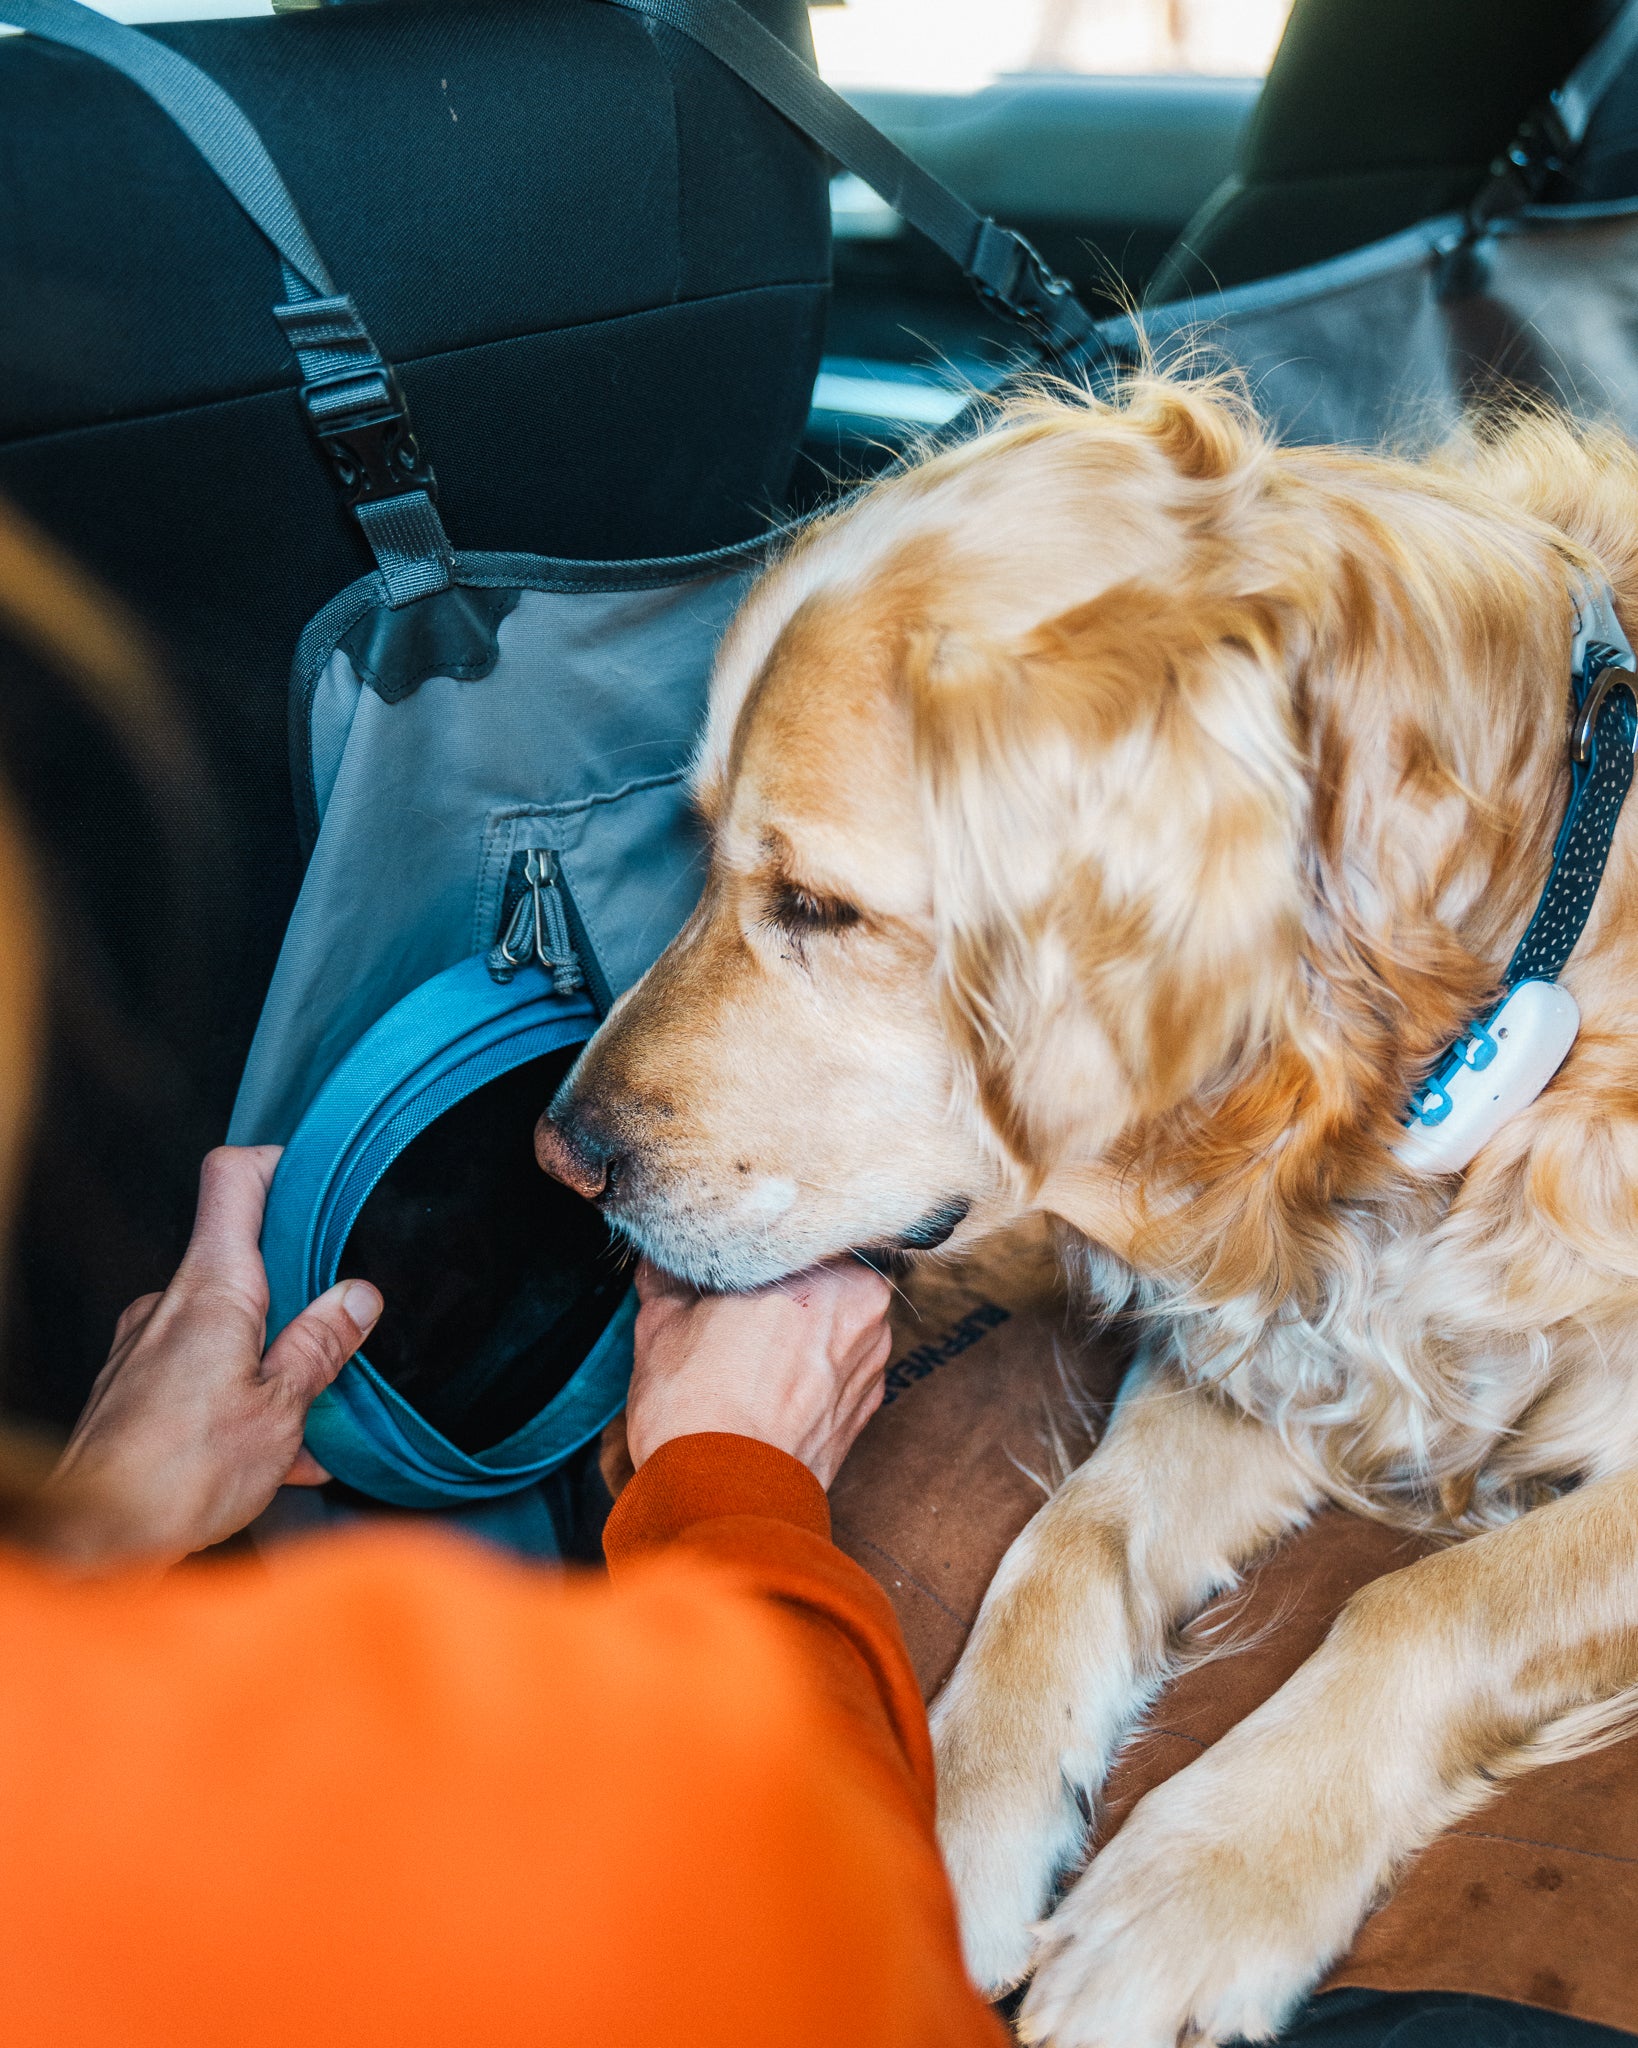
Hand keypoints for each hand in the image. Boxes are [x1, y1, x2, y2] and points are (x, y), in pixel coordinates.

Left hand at [44, 1146, 381, 1571]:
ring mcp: (145, 1346)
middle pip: (242, 1257)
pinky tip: (275, 1458)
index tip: (322, 1179)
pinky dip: (239, 1400)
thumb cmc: (177, 1477)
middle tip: (340, 1332)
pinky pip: (199, 1371)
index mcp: (212, 1289)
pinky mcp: (133, 1390)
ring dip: (271, 1360)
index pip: (234, 1178)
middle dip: (298, 1293)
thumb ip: (320, 1347)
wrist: (89, 1544)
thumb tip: (358, 1297)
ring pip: (225, 1325)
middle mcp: (170, 1305)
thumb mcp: (280, 1411)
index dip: (279, 1164)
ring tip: (311, 1421)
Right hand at [626, 1258, 891, 1486]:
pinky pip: (843, 1368)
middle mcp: (865, 1307)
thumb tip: (661, 1256)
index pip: (798, 1231)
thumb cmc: (696, 1404)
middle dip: (785, 1287)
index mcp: (825, 1267)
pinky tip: (773, 1385)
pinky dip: (815, 1371)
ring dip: (806, 1328)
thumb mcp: (663, 1321)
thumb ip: (669, 1275)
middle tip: (736, 1306)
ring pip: (838, 1321)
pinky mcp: (868, 1406)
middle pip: (824, 1274)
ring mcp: (873, 1360)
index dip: (759, 1244)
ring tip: (751, 1350)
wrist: (722, 1496)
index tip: (731, 1258)